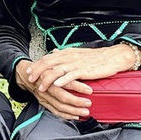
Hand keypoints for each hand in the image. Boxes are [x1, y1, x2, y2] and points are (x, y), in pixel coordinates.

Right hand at [15, 59, 92, 119]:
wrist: (24, 74)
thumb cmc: (40, 68)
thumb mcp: (50, 62)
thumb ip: (64, 63)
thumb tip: (80, 64)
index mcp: (49, 75)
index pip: (65, 81)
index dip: (77, 86)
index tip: (89, 90)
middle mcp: (46, 87)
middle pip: (62, 96)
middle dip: (76, 101)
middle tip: (88, 103)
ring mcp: (44, 96)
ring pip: (59, 106)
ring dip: (73, 110)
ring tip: (84, 111)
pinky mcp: (43, 102)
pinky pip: (55, 111)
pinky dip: (65, 115)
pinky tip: (74, 116)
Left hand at [18, 45, 139, 118]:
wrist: (112, 57)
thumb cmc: (95, 57)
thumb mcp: (77, 54)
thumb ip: (64, 54)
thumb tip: (54, 52)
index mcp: (66, 53)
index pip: (47, 58)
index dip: (36, 65)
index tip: (28, 71)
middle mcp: (69, 57)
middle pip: (48, 63)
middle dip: (37, 72)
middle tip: (29, 80)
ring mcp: (76, 63)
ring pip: (57, 70)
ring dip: (47, 79)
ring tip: (40, 87)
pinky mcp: (84, 70)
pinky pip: (71, 75)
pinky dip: (63, 80)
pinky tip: (57, 85)